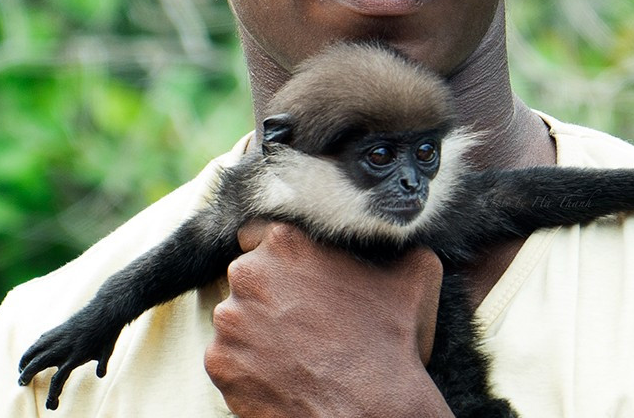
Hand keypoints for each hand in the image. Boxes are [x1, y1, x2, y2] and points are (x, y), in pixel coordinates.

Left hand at [205, 220, 453, 417]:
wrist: (370, 408)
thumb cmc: (391, 339)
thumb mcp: (414, 270)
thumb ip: (395, 242)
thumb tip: (398, 234)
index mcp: (288, 241)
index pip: (263, 233)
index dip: (283, 256)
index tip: (299, 274)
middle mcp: (249, 273)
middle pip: (248, 275)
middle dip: (269, 292)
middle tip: (302, 316)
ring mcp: (230, 320)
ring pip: (235, 316)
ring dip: (256, 329)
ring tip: (293, 349)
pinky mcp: (219, 363)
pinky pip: (227, 357)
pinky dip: (247, 365)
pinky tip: (281, 372)